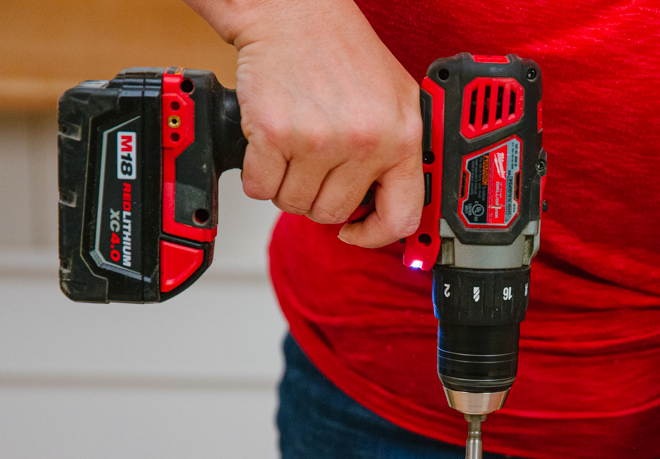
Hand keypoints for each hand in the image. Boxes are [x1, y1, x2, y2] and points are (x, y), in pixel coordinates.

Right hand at [194, 0, 423, 245]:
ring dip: (285, 185)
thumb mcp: (395, 101)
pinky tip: (268, 145)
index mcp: (402, 137)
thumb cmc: (341, 52)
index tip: (356, 231)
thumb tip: (384, 210)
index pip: (400, 217)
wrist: (295, 12)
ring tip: (292, 149)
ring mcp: (320, 139)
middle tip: (313, 165)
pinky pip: (260, 188)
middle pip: (333, 213)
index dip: (374, 235)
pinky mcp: (276, 133)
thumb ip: (397, 155)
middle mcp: (365, 140)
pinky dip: (257, 174)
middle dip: (317, 196)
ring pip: (294, 204)